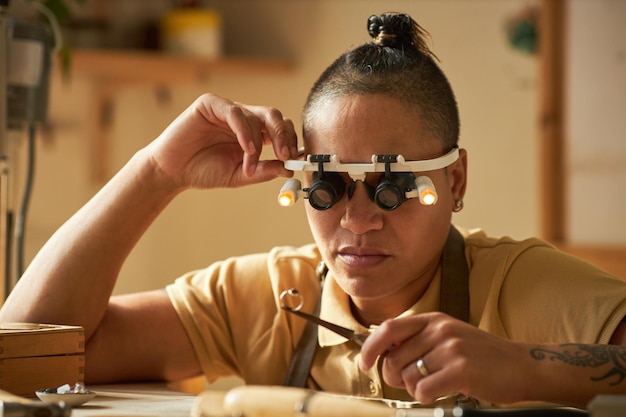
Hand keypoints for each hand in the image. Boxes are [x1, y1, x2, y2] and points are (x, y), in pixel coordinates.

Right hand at [146, 93, 298, 189]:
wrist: (173, 171)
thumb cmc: (203, 171)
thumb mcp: (240, 175)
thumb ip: (264, 171)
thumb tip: (289, 168)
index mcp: (253, 133)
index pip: (280, 129)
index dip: (290, 141)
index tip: (294, 160)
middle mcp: (243, 119)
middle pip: (274, 117)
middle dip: (283, 136)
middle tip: (286, 156)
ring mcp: (227, 110)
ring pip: (256, 116)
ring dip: (258, 143)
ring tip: (250, 163)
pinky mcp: (210, 104)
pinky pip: (235, 112)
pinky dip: (245, 130)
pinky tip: (246, 149)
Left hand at [359, 312, 529, 404]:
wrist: (522, 366)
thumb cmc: (482, 356)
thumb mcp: (449, 336)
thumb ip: (419, 339)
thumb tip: (382, 351)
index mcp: (433, 319)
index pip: (389, 328)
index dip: (371, 347)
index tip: (365, 363)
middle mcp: (439, 329)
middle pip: (393, 358)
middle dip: (394, 377)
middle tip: (412, 382)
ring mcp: (450, 348)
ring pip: (406, 377)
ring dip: (415, 388)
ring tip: (436, 384)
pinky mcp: (460, 370)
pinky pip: (423, 390)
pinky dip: (427, 397)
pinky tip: (443, 392)